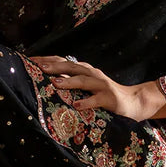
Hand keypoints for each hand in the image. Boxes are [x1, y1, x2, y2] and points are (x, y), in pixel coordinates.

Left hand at [31, 56, 162, 121]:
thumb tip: (48, 80)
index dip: (48, 60)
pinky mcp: (110, 98)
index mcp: (85, 70)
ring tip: (55, 83)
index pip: (64, 61)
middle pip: (71, 67)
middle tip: (39, 67)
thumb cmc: (105, 94)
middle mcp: (92, 74)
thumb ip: (71, 82)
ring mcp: (102, 85)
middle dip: (55, 66)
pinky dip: (86, 102)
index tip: (31, 60)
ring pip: (84, 81)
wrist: (134, 101)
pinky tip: (76, 106)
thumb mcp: (87, 86)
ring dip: (69, 82)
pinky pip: (97, 100)